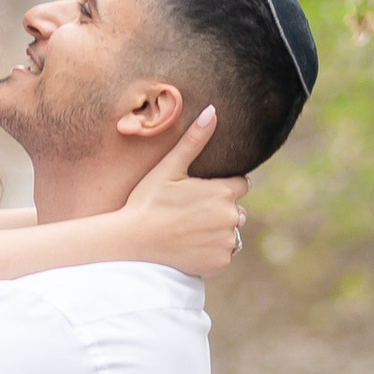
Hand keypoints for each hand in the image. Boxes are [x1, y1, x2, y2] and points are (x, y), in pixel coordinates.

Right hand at [124, 108, 247, 276]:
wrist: (133, 242)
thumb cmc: (147, 201)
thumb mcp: (169, 167)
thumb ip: (194, 140)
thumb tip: (212, 110)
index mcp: (223, 192)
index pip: (240, 185)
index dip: (222, 187)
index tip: (202, 192)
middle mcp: (232, 217)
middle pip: (236, 210)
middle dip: (220, 210)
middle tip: (190, 213)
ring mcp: (227, 242)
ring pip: (230, 233)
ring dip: (217, 231)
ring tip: (188, 229)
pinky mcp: (220, 262)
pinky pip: (223, 253)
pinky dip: (211, 251)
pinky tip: (188, 245)